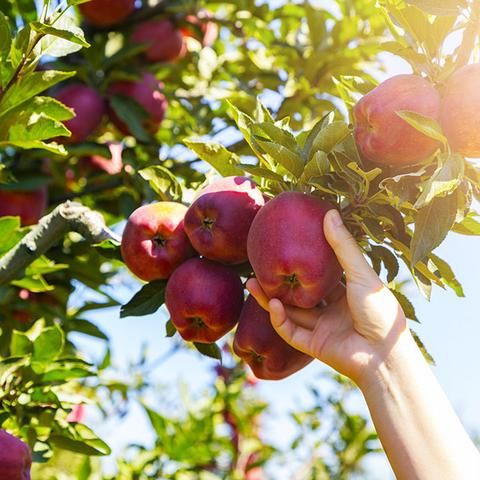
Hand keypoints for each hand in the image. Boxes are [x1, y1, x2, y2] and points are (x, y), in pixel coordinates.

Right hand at [247, 209, 409, 385]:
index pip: (319, 277)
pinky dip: (278, 319)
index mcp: (346, 293)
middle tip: (260, 266)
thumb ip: (342, 246)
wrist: (386, 355)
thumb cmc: (380, 311)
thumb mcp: (360, 273)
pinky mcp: (313, 346)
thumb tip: (329, 213)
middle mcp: (332, 310)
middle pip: (299, 294)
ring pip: (289, 312)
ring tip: (251, 283)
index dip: (303, 264)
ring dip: (269, 299)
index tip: (287, 247)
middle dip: (279, 282)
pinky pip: (290, 332)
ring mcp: (321, 329)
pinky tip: (271, 304)